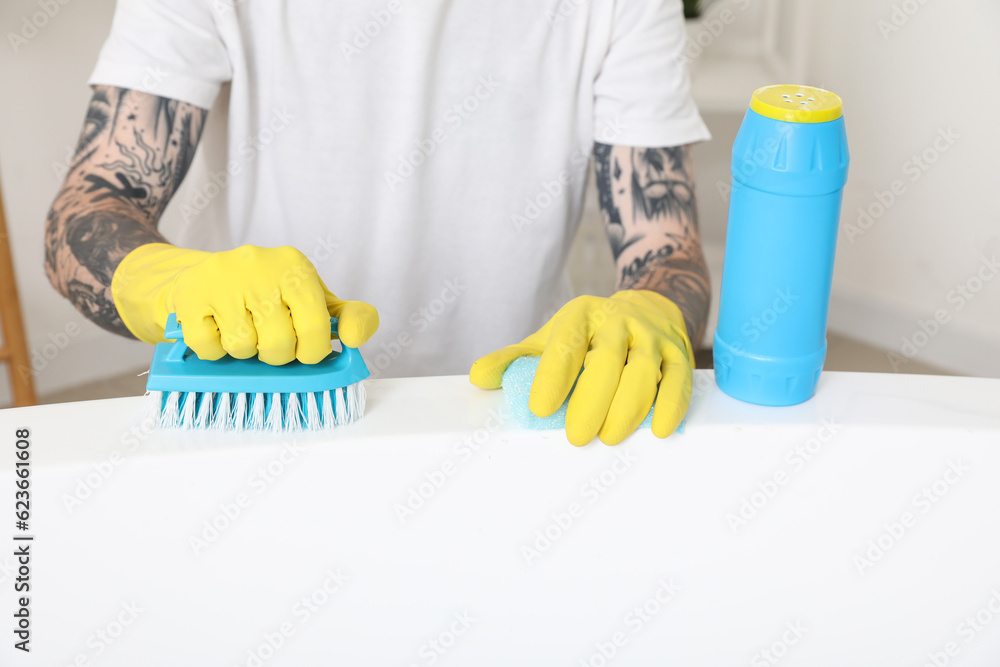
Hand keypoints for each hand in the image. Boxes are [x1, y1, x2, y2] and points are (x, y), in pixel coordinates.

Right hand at [111, 244, 377, 364]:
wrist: (208, 277)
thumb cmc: (270, 294)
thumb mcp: (314, 298)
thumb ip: (348, 317)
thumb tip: (355, 338)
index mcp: (295, 266)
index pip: (316, 326)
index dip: (312, 351)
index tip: (305, 350)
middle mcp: (260, 264)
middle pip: (278, 344)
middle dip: (276, 355)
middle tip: (269, 341)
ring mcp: (222, 278)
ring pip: (242, 347)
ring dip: (244, 352)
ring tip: (243, 331)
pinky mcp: (190, 294)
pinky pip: (209, 347)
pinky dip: (214, 351)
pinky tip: (218, 329)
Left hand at [469, 290, 692, 445]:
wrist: (646, 309)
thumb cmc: (587, 336)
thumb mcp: (550, 340)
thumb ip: (515, 359)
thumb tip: (478, 378)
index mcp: (580, 316)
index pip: (565, 345)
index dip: (553, 376)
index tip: (540, 408)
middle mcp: (618, 321)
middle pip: (606, 361)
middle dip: (591, 400)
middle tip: (576, 437)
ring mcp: (651, 336)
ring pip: (643, 371)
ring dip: (628, 408)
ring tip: (609, 438)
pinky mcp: (678, 353)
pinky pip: (678, 380)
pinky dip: (670, 405)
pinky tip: (658, 430)